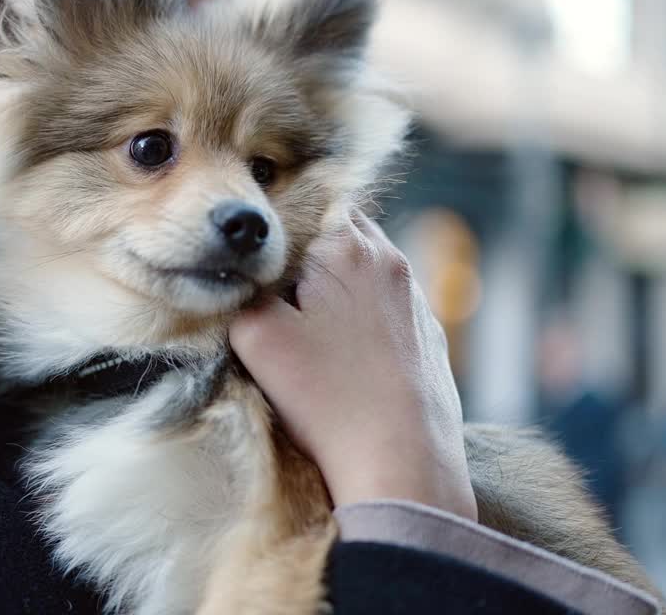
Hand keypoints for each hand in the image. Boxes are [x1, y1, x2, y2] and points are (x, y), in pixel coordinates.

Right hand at [230, 214, 476, 520]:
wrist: (402, 463)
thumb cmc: (327, 397)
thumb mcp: (257, 338)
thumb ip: (239, 291)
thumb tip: (238, 275)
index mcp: (349, 247)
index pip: (305, 201)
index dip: (272, 223)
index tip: (249, 255)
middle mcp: (390, 261)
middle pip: (337, 230)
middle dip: (303, 250)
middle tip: (269, 286)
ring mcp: (415, 300)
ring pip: (363, 268)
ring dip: (332, 283)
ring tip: (301, 323)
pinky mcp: (427, 337)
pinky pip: (383, 306)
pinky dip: (357, 315)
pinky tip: (338, 352)